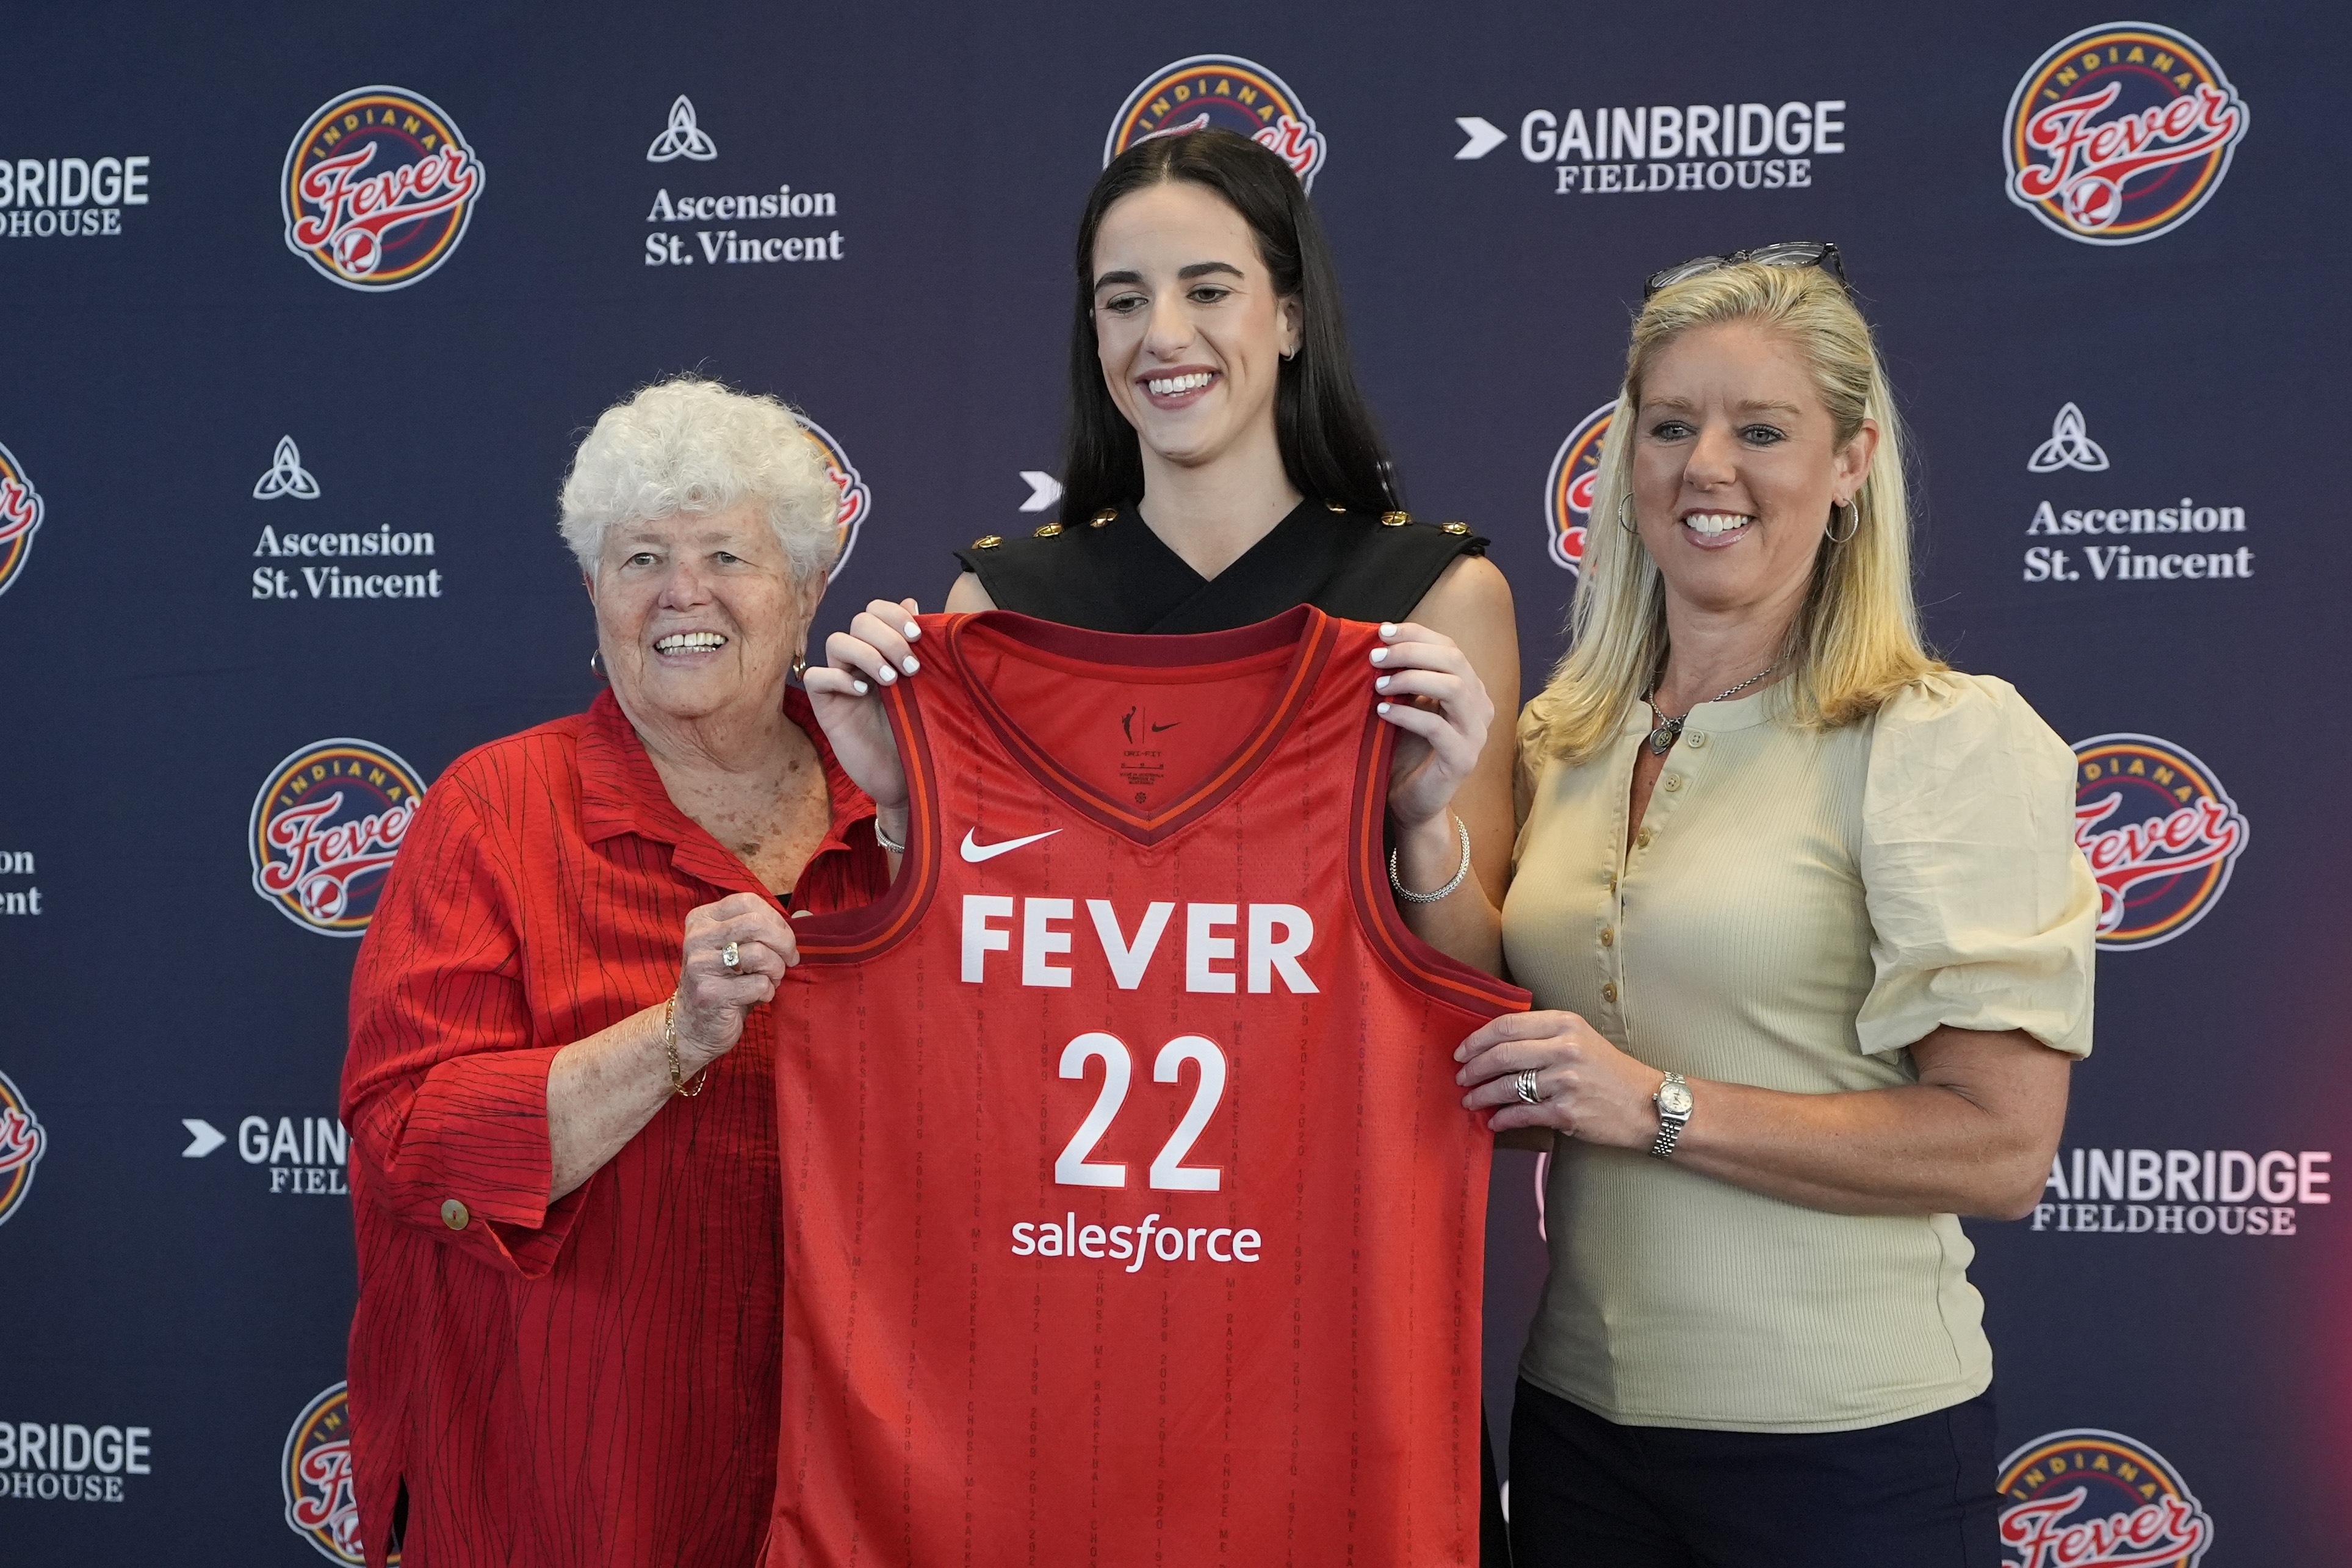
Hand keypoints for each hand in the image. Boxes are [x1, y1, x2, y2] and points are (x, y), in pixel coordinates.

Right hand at [673, 894, 799, 1071]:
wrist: (693, 1027)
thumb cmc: (725, 983)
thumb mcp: (735, 949)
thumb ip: (761, 930)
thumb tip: (804, 916)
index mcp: (702, 919)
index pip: (748, 901)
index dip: (776, 920)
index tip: (784, 939)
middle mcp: (697, 938)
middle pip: (756, 923)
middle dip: (783, 943)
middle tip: (789, 960)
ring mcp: (701, 966)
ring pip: (760, 953)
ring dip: (776, 970)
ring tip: (770, 980)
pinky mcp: (710, 994)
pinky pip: (758, 984)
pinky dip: (768, 992)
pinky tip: (758, 997)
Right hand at [803, 597, 922, 830]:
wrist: (909, 776)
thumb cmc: (920, 732)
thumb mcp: (928, 686)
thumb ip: (920, 647)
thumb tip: (913, 603)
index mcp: (885, 650)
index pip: (876, 611)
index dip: (894, 615)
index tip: (918, 636)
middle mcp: (860, 660)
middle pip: (859, 622)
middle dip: (887, 637)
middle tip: (911, 667)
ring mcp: (840, 681)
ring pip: (836, 642)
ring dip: (866, 654)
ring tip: (891, 681)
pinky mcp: (825, 706)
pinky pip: (816, 677)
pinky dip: (838, 678)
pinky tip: (862, 692)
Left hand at [1371, 621, 1492, 831]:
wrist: (1412, 802)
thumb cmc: (1406, 752)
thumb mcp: (1407, 705)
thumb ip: (1405, 678)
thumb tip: (1379, 643)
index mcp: (1470, 689)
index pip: (1450, 647)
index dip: (1417, 634)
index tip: (1383, 632)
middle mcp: (1480, 707)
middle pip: (1454, 661)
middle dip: (1411, 652)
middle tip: (1375, 658)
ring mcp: (1476, 734)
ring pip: (1453, 688)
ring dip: (1411, 679)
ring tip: (1379, 685)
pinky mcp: (1462, 759)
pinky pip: (1437, 727)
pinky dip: (1407, 714)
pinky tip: (1383, 712)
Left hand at [1454, 1010, 1666, 1144]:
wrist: (1648, 1104)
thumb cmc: (1610, 1071)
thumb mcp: (1581, 1038)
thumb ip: (1543, 1035)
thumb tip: (1495, 1044)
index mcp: (1565, 1024)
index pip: (1507, 1025)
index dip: (1477, 1039)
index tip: (1462, 1050)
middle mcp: (1565, 1049)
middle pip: (1502, 1055)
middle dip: (1473, 1068)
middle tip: (1461, 1077)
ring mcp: (1566, 1082)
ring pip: (1508, 1086)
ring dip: (1482, 1095)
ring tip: (1470, 1100)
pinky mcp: (1566, 1112)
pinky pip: (1522, 1114)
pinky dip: (1502, 1119)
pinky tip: (1493, 1121)